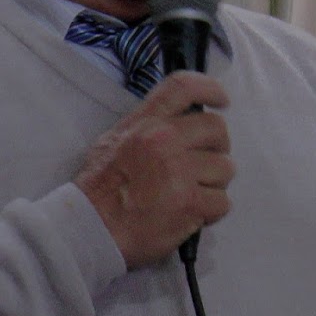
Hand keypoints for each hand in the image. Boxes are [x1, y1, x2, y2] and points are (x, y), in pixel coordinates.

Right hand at [74, 71, 233, 267]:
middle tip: (206, 164)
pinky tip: (192, 214)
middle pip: (217, 129)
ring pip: (225, 168)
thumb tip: (175, 125)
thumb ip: (145, 128)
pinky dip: (212, 211)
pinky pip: (222, 202)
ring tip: (191, 194)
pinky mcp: (190, 203)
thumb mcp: (112, 140)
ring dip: (214, 184)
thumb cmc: (99, 189)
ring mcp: (180, 171)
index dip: (210, 89)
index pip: (183, 88)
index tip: (221, 101)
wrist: (90, 227)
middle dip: (218, 148)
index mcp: (146, 123)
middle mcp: (165, 140)